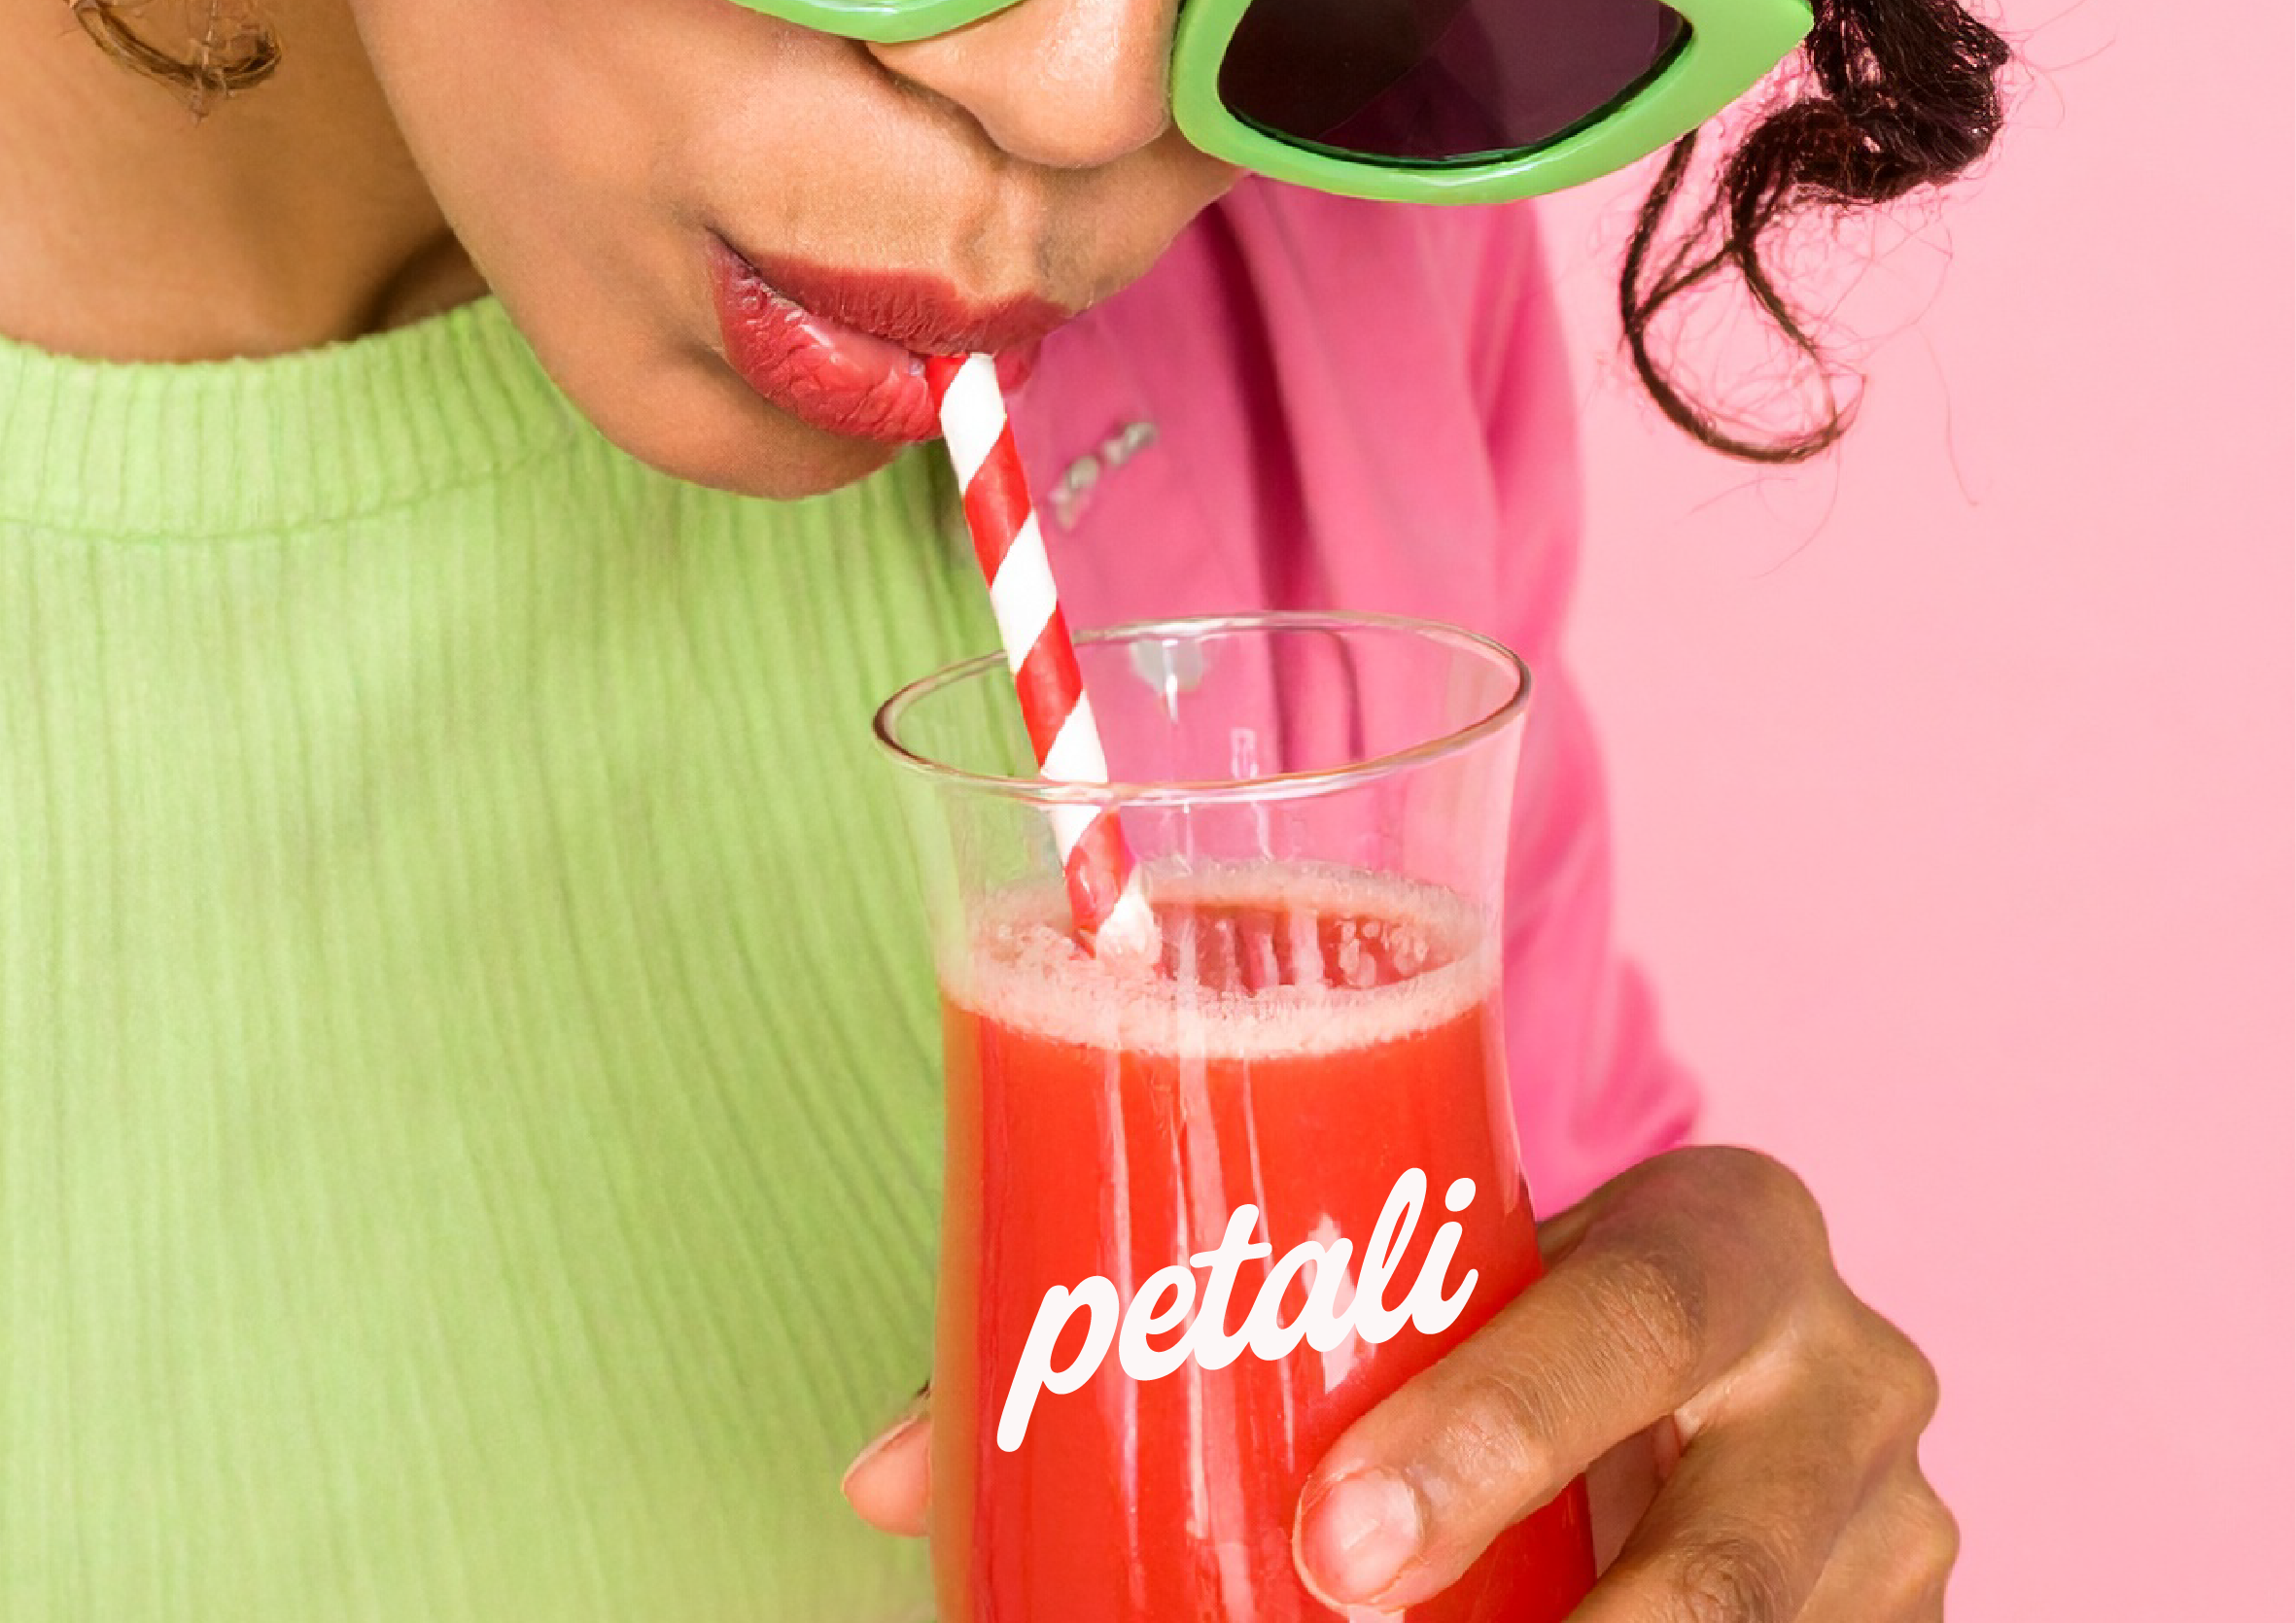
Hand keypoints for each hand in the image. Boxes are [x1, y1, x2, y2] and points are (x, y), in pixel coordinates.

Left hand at [842, 1145, 1956, 1620]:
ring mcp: (1896, 1543)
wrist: (1730, 1342)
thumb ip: (1211, 1335)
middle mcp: (1845, 1378)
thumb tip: (889, 1469)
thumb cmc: (1521, 1291)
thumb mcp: (1427, 1267)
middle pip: (1735, 1556)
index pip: (1635, 1315)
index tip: (1332, 1541)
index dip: (1493, 1433)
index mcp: (1729, 1229)